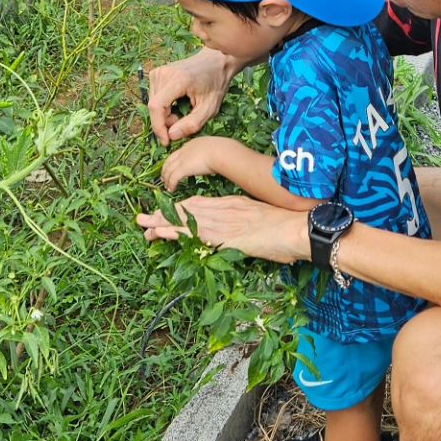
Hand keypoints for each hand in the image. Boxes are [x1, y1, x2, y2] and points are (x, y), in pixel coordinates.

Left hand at [136, 194, 308, 264]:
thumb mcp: (262, 219)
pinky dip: (175, 233)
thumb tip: (240, 232)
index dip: (178, 209)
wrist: (298, 229)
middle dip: (163, 215)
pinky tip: (161, 234)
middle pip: (186, 210)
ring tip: (142, 227)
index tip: (163, 212)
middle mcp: (224, 210)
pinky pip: (194, 234)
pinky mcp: (225, 237)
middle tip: (142, 218)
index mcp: (232, 204)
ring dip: (161, 224)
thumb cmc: (287, 227)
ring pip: (185, 221)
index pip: (198, 204)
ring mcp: (224, 222)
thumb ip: (247, 222)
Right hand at [145, 49, 236, 146]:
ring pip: (153, 104)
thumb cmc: (216, 84)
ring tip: (183, 112)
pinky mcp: (156, 73)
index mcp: (177, 80)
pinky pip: (155, 98)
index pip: (156, 107)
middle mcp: (163, 73)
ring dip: (165, 115)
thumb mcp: (210, 108)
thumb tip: (171, 136)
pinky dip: (164, 107)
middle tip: (183, 123)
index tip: (166, 141)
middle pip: (154, 107)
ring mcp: (158, 72)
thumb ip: (192, 124)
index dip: (158, 127)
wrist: (216, 61)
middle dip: (166, 122)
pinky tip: (177, 105)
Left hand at [160, 136, 228, 189]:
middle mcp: (184, 150)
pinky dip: (171, 184)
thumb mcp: (214, 148)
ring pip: (168, 170)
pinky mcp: (183, 168)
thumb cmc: (223, 150)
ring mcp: (182, 159)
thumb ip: (210, 153)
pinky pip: (173, 178)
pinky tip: (172, 189)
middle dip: (165, 170)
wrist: (222, 152)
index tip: (172, 168)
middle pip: (169, 161)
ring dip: (167, 179)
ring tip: (167, 187)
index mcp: (192, 144)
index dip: (173, 161)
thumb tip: (214, 159)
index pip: (178, 153)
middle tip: (165, 178)